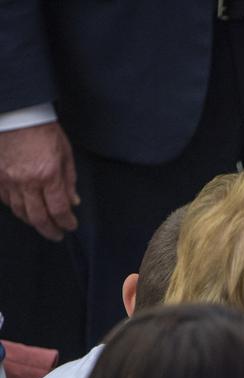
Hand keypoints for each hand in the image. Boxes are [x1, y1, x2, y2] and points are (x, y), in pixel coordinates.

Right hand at [0, 122, 78, 240]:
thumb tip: (73, 202)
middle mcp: (26, 181)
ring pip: (19, 211)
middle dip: (49, 230)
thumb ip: (69, 181)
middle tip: (57, 235)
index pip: (59, 210)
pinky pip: (5, 199)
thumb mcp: (65, 154)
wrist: (16, 113)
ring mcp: (8, 179)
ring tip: (42, 224)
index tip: (71, 226)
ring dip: (32, 221)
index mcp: (48, 175)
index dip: (66, 222)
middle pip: (38, 217)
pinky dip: (16, 207)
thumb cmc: (43, 130)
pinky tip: (24, 209)